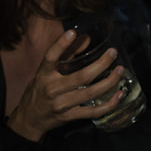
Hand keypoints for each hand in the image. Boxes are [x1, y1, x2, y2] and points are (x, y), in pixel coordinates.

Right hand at [6, 29, 124, 141]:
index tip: (72, 32)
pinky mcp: (69, 116)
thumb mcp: (48, 71)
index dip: (60, 44)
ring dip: (109, 82)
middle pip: (81, 76)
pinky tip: (119, 94)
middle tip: (113, 53)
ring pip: (90, 92)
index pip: (51, 56)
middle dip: (101, 64)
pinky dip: (108, 104)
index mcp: (45, 74)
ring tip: (120, 70)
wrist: (30, 118)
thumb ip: (67, 53)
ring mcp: (61, 104)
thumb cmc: (41, 89)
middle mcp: (52, 88)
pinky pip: (93, 111)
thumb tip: (86, 38)